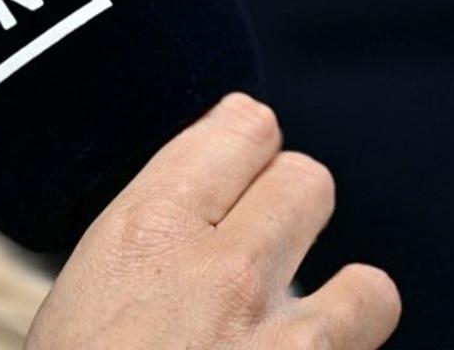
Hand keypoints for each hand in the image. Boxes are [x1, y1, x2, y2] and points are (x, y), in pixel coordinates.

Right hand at [25, 93, 400, 348]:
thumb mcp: (82, 301)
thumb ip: (153, 247)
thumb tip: (212, 215)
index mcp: (145, 232)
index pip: (244, 125)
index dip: (248, 149)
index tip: (240, 176)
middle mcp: (222, 271)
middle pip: (309, 182)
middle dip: (292, 220)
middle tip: (261, 262)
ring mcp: (283, 347)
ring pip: (371, 284)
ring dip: (340, 315)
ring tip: (298, 348)